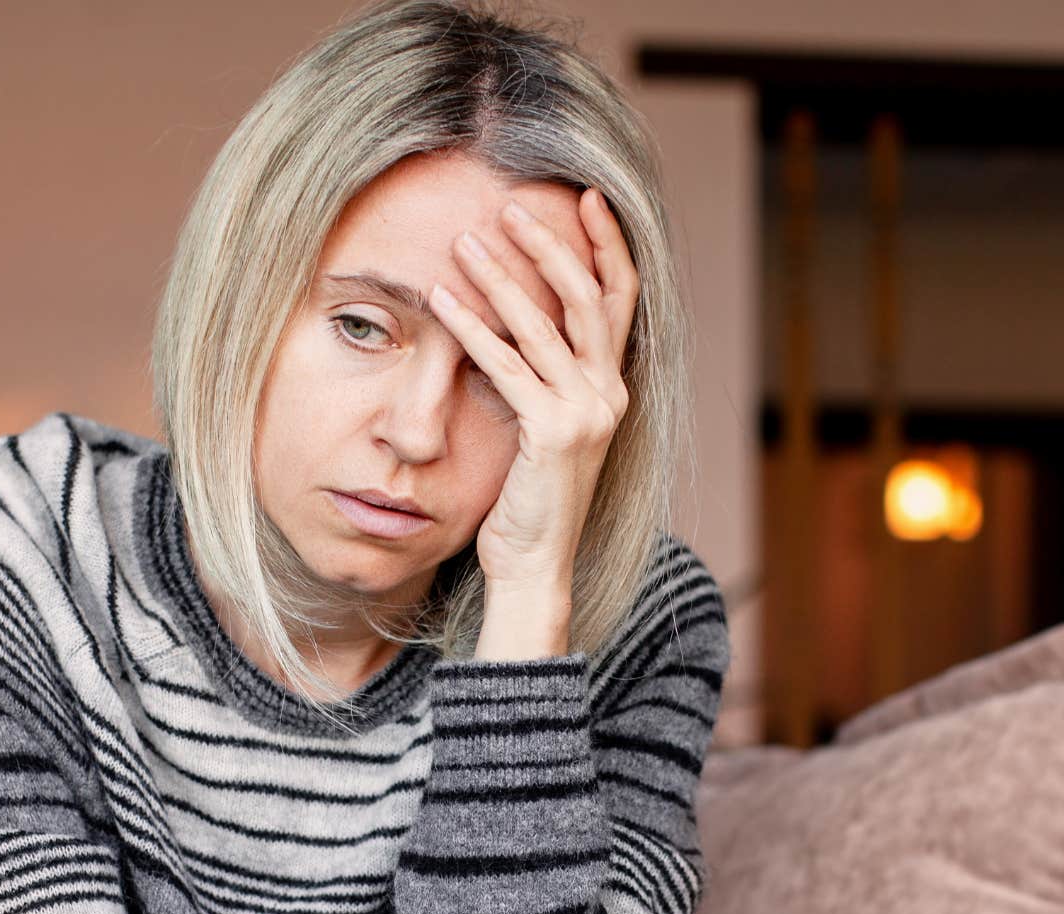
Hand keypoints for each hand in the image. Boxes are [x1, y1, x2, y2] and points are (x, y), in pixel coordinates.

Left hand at [427, 186, 636, 592]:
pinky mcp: (552, 433)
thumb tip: (514, 328)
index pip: (620, 300)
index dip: (608, 246)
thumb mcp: (544, 430)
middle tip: (510, 207)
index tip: (586, 199)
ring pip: (545, 325)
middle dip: (551, 246)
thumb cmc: (529, 501)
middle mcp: (608, 395)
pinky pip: (507, 365)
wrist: (535, 564)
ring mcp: (585, 413)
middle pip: (588, 298)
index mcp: (611, 389)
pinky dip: (472, 327)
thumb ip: (541, 381)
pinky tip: (443, 300)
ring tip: (464, 242)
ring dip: (502, 277)